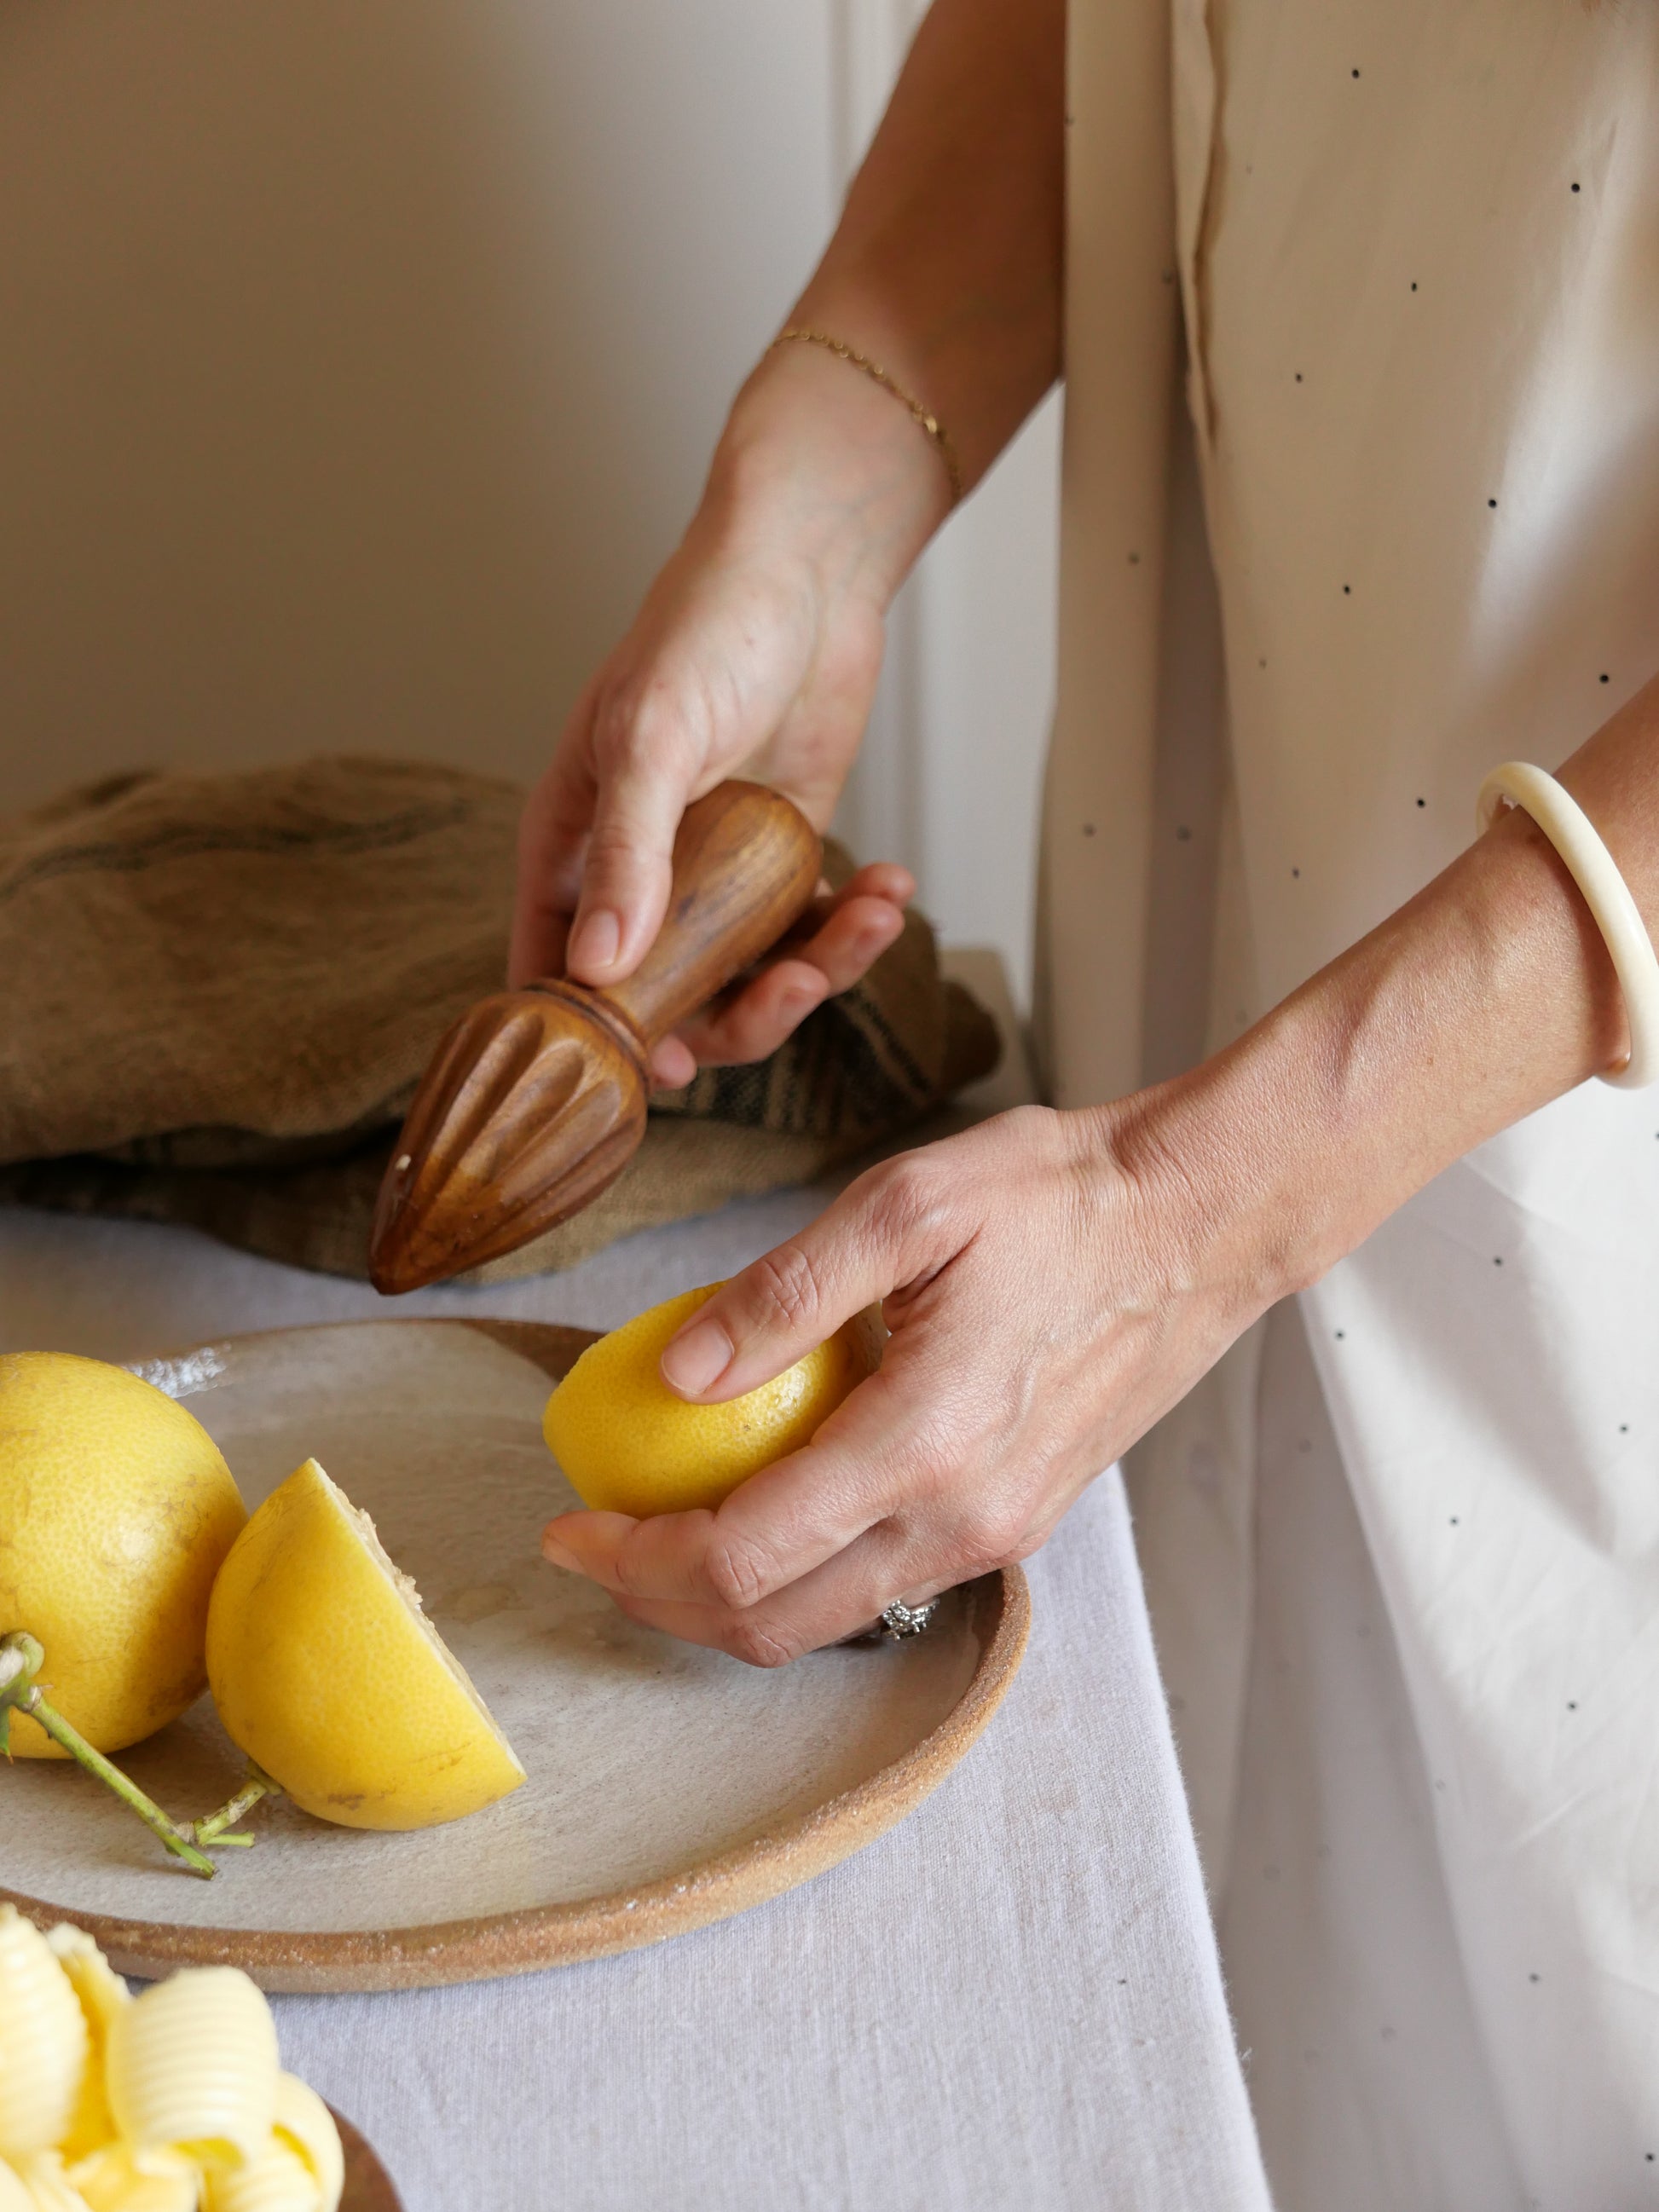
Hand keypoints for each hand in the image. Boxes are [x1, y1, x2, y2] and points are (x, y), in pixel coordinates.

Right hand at [509, 348, 944, 1086]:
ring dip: (817, 971)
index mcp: (572, 851)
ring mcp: (715, 879)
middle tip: (793, 986)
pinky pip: (810, 933)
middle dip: (740, 1016)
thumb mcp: (652, 739)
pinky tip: (887, 884)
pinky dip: (853, 928)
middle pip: (670, 1003)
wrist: (807, 569)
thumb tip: (596, 967)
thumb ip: (626, 854)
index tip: (662, 1066)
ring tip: (867, 918)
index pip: (555, 975)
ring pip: (751, 981)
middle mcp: (639, 879)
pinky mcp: (784, 863)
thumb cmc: (705, 631)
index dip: (601, 1038)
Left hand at [540, 669, 1658, 1662]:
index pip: (743, 1558)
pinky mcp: (1018, 1521)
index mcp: (926, 1443)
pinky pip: (884, 1582)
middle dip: (662, 1601)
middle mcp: (963, 1519)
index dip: (635, 1560)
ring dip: (729, 1595)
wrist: (1198, 1224)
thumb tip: (677, 1369)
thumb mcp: (908, 1202)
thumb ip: (785, 1292)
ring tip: (664, 1525)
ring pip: (829, 1618)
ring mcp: (997, 1533)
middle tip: (598, 1538)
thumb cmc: (1061, 1197)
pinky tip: (768, 1494)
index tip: (570, 1521)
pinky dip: (802, 1569)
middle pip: (773, 1622)